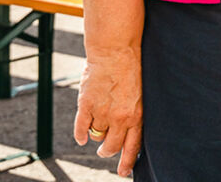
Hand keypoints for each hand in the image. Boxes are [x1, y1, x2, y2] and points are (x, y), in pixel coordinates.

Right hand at [74, 44, 142, 176]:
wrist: (116, 51)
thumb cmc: (131, 70)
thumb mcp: (140, 95)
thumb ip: (134, 114)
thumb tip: (127, 132)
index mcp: (137, 115)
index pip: (132, 147)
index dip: (126, 162)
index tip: (123, 172)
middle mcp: (120, 117)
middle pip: (111, 147)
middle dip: (107, 151)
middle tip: (104, 151)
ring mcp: (102, 112)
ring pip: (96, 136)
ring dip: (96, 135)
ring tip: (98, 126)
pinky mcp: (86, 105)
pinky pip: (81, 129)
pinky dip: (80, 134)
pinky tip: (81, 137)